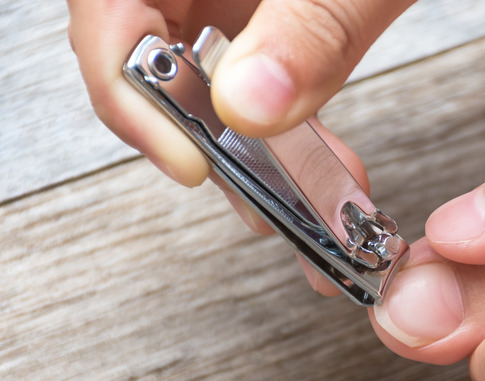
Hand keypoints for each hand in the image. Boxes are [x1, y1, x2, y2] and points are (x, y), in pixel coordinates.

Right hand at [66, 0, 411, 231]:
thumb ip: (314, 23)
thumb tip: (252, 104)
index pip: (109, 12)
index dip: (130, 95)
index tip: (191, 162)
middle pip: (148, 50)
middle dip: (200, 136)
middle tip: (258, 196)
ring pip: (199, 67)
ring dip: (247, 140)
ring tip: (301, 189)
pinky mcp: (263, 2)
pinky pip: (246, 62)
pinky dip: (277, 115)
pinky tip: (314, 150)